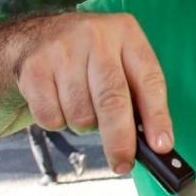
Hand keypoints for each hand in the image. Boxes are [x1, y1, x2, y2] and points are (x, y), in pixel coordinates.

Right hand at [16, 13, 173, 174]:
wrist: (34, 36)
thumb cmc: (88, 57)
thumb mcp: (120, 60)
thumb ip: (139, 95)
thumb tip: (155, 143)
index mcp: (126, 33)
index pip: (149, 81)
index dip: (157, 117)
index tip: (161, 146)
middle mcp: (96, 36)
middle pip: (112, 101)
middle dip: (120, 140)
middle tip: (123, 162)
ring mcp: (62, 50)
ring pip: (80, 114)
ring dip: (84, 125)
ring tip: (82, 107)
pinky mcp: (33, 68)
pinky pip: (52, 117)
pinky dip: (58, 122)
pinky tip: (58, 101)